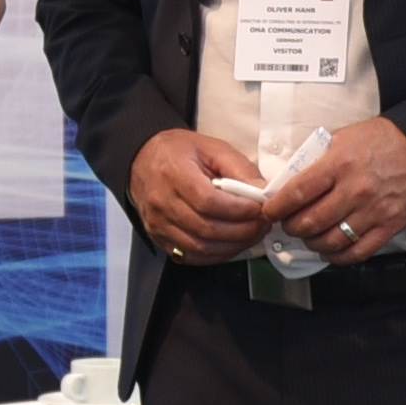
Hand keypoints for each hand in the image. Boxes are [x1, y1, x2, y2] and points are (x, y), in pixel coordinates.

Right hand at [125, 123, 279, 256]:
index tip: (259, 209)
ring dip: (233, 246)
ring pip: (199, 247)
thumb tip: (262, 192)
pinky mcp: (159, 238)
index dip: (238, 210)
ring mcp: (158, 224)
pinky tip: (232, 245)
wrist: (143, 159)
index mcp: (174, 174)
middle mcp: (162, 202)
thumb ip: (239, 168)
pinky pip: (190, 256)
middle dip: (242, 231)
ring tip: (252, 235)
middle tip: (263, 225)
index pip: (208, 202)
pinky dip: (215, 255)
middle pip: (206, 229)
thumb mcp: (212, 148)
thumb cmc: (179, 152)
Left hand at [272, 115, 405, 259]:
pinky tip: (330, 251)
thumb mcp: (344, 137)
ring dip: (312, 243)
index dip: (277, 207)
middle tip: (288, 225)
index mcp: (339, 163)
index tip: (270, 211)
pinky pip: (357, 252)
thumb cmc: (384, 139)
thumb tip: (290, 180)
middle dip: (291, 228)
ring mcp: (373, 211)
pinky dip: (338, 257)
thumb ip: (318, 159)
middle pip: (309, 222)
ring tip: (309, 237)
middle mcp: (354, 189)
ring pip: (330, 241)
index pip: (296, 193)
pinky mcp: (389, 225)